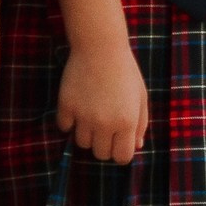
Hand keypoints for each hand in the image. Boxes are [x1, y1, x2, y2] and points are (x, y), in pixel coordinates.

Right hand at [54, 36, 148, 162]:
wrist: (100, 47)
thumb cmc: (125, 71)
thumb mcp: (140, 96)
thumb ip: (140, 124)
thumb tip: (137, 146)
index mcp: (127, 122)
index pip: (122, 158)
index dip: (120, 152)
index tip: (118, 142)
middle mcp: (105, 123)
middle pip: (100, 154)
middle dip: (104, 144)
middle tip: (105, 125)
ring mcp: (83, 116)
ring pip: (82, 144)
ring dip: (87, 134)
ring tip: (92, 113)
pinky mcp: (66, 107)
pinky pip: (65, 128)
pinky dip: (70, 122)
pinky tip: (79, 105)